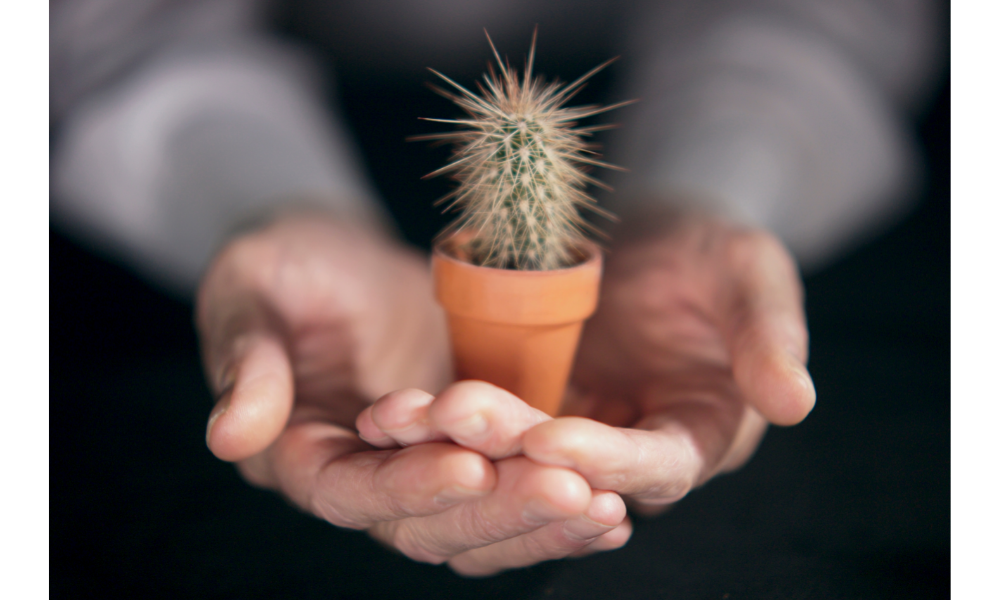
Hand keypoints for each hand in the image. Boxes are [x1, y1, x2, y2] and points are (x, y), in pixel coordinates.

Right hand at [196, 212, 623, 575]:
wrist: (333, 253)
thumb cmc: (282, 262)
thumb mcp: (253, 291)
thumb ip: (247, 361)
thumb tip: (228, 437)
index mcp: (297, 452)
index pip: (349, 492)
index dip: (406, 486)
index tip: (469, 467)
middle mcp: (357, 478)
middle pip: (422, 524)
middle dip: (496, 511)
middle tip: (570, 493)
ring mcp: (413, 470)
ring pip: (473, 524)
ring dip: (536, 521)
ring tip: (605, 508)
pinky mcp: (461, 452)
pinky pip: (506, 494)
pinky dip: (551, 508)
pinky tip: (613, 505)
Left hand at [358, 208, 813, 518]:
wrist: (656, 232)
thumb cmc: (713, 249)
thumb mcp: (751, 275)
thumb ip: (769, 338)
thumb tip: (795, 403)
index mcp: (697, 436)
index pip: (655, 468)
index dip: (606, 460)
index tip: (551, 438)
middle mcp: (629, 452)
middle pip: (570, 473)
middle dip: (513, 452)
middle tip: (457, 414)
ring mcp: (572, 433)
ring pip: (513, 460)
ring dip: (463, 443)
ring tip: (410, 410)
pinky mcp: (526, 409)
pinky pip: (481, 429)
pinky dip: (442, 424)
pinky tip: (395, 407)